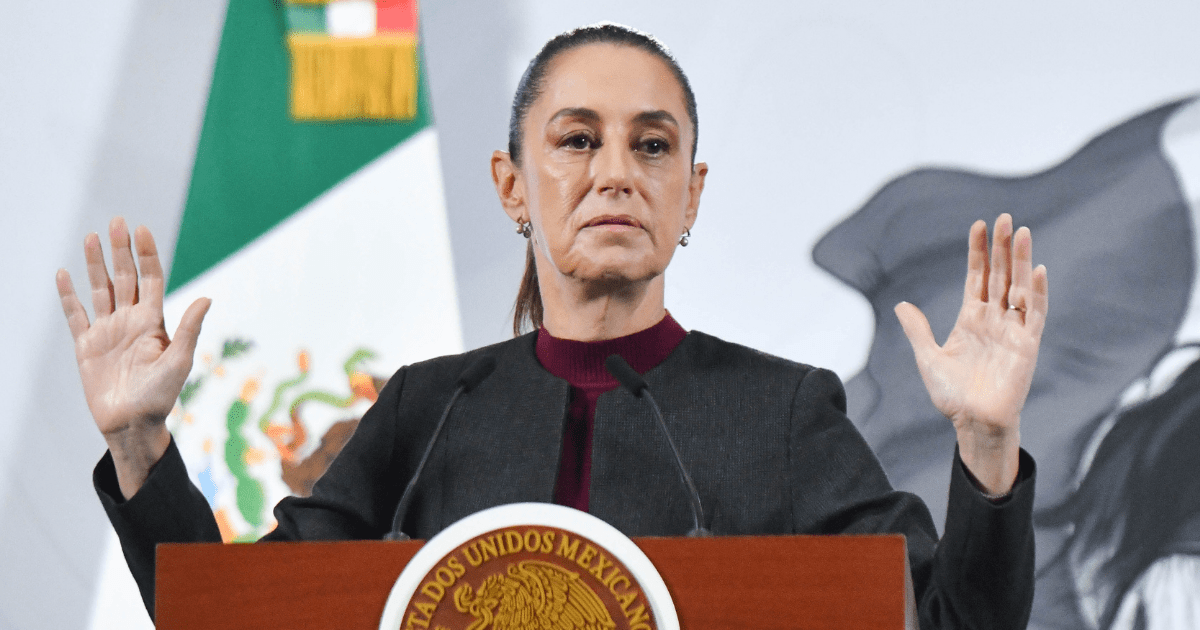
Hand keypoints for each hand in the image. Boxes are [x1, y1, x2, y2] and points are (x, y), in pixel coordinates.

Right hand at [57, 218, 210, 497]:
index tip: (141, 229)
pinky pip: (75, 315)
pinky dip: (69, 295)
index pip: (150, 279)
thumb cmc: (160, 397)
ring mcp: (107, 331)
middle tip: (115, 221)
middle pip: (124, 277)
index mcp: (154, 322)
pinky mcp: (86, 346)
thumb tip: (207, 297)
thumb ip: (189, 328)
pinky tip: (64, 274)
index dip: (146, 254)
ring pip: (100, 289)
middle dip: (120, 250)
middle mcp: (130, 321)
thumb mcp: (179, 361)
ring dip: (94, 264)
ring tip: (90, 237)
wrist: (132, 425)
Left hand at [894, 214, 1047, 493]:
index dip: (978, 253)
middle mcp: (993, 320)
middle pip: (999, 276)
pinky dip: (1036, 293)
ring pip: (1019, 288)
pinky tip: (1036, 270)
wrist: (972, 423)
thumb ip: (918, 330)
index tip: (978, 225)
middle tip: (1003, 217)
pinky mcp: (1027, 346)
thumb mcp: (928, 358)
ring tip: (1020, 231)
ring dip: (1020, 261)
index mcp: (970, 320)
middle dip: (1001, 248)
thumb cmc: (952, 396)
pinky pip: (1034, 315)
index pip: (977, 278)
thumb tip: (901, 304)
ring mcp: (1012, 331)